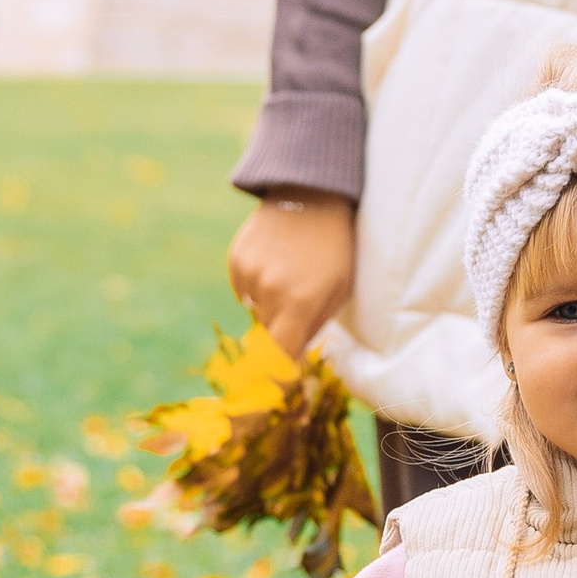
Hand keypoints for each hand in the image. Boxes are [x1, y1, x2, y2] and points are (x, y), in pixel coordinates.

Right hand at [228, 194, 357, 361]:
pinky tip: (276, 260)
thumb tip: (291, 357)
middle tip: (300, 305)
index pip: (278, 357)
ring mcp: (249, 274)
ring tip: (292, 272)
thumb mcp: (340, 289)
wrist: (311, 193)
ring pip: (256, 310)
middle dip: (282, 331)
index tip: (277, 384)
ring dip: (271, 304)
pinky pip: (244, 288)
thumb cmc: (337, 247)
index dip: (276, 373)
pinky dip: (258, 284)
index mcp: (301, 303)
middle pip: (268, 335)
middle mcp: (270, 291)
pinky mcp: (236, 259)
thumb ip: (315, 326)